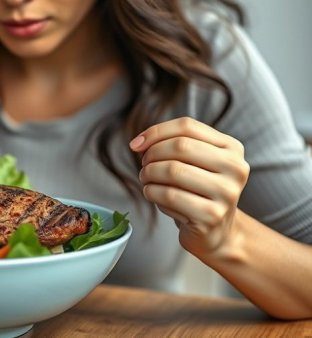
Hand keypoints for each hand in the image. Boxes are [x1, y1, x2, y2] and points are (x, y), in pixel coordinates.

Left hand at [129, 117, 249, 256]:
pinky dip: (152, 193)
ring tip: (146, 181)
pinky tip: (154, 196)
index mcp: (232, 148)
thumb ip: (171, 145)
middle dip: (151, 155)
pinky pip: (168, 196)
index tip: (136, 144)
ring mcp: (226, 193)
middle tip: (144, 167)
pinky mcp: (211, 216)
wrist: (216, 234)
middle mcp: (235, 168)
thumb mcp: (193, 163)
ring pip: (172, 171)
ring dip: (148, 175)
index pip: (187, 126)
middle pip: (180, 146)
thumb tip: (138, 142)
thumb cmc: (197, 193)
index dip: (156, 132)